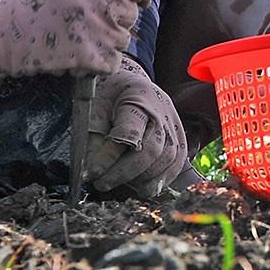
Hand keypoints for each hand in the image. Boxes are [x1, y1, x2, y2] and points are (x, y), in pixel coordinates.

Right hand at [0, 0, 149, 80]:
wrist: (7, 32)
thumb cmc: (36, 6)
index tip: (138, 1)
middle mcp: (101, 2)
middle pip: (131, 16)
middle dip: (116, 23)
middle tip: (91, 26)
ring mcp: (99, 30)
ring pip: (123, 41)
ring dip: (106, 45)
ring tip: (79, 41)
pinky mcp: (93, 56)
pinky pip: (113, 62)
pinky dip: (100, 64)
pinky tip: (79, 57)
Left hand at [84, 56, 188, 196]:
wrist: (128, 82)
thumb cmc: (108, 95)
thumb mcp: (93, 110)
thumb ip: (92, 140)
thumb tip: (90, 172)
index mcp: (138, 97)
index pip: (127, 133)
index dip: (108, 158)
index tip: (90, 174)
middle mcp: (162, 109)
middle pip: (152, 149)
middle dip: (125, 173)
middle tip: (101, 183)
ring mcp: (174, 122)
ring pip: (168, 158)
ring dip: (144, 179)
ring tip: (121, 186)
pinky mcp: (179, 134)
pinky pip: (178, 161)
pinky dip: (162, 178)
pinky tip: (144, 187)